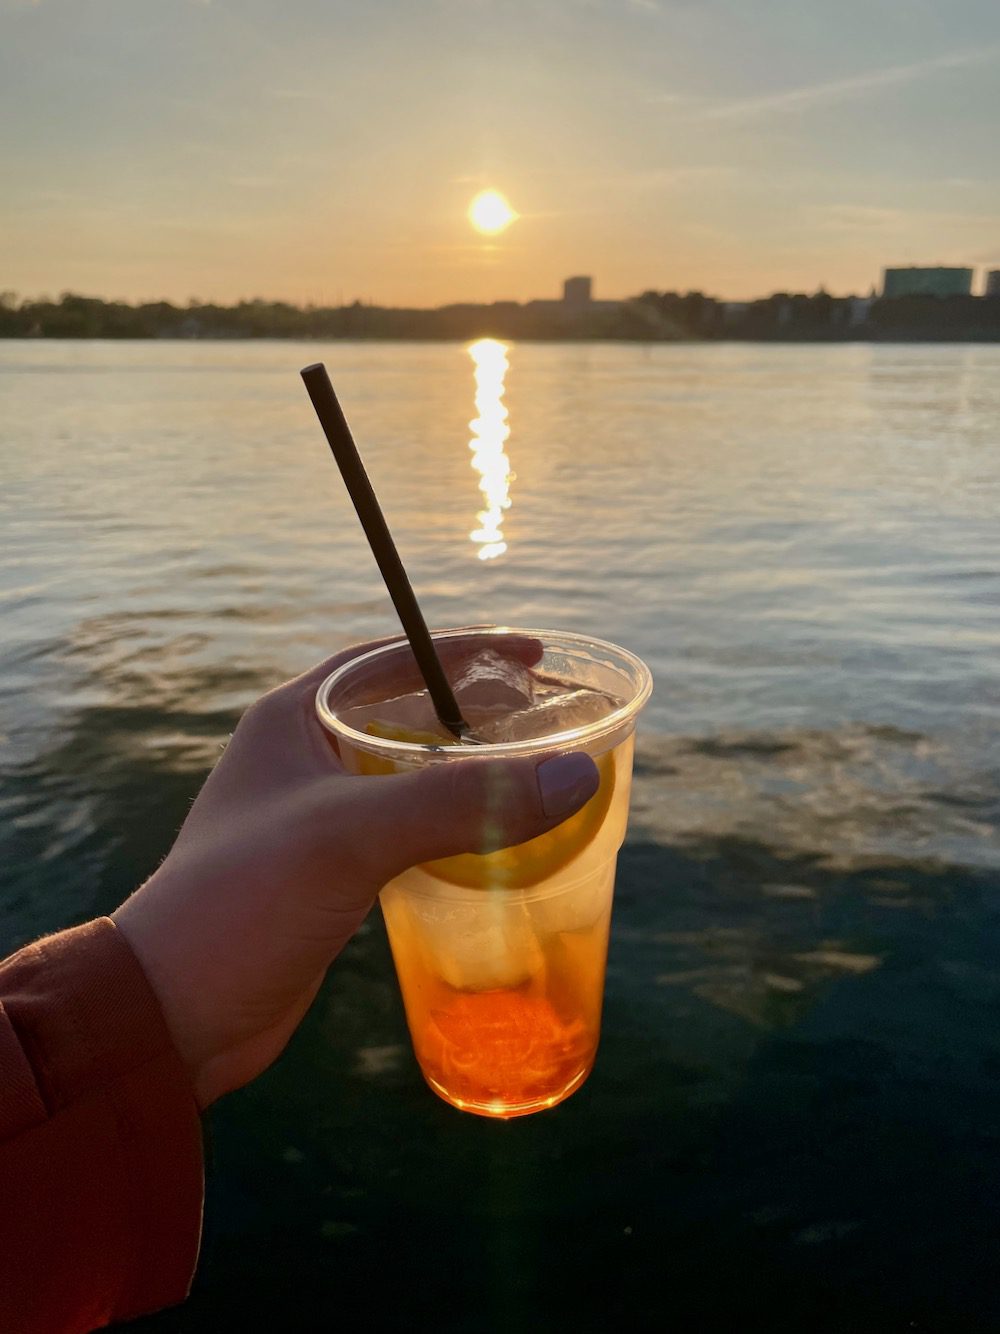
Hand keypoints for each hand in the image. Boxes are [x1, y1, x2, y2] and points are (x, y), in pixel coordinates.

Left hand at [113, 635, 598, 1107]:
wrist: (175, 1013)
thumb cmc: (245, 903)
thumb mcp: (350, 837)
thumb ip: (459, 802)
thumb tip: (575, 774)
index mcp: (293, 719)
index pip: (390, 658)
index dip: (464, 650)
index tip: (534, 657)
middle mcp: (304, 757)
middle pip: (408, 713)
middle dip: (477, 712)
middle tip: (548, 722)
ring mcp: (318, 818)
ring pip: (411, 775)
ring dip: (469, 771)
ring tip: (537, 776)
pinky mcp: (332, 872)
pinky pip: (408, 828)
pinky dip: (454, 825)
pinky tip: (496, 842)